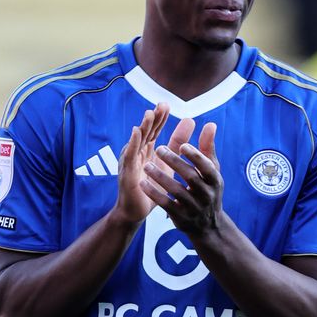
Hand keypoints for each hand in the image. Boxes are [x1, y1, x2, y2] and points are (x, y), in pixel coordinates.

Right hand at [114, 102, 168, 223]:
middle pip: (145, 132)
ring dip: (143, 126)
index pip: (154, 130)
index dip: (160, 118)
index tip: (167, 105)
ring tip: (149, 114)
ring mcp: (130, 161)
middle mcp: (137, 152)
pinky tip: (136, 133)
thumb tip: (190, 120)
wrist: (137, 211)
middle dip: (153, 118)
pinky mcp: (126, 172)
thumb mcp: (168, 162)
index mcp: (147, 150)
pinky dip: (132, 143)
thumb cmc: (151, 187)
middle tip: (162, 105)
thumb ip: (177, 142)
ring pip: (136, 141)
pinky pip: (129, 155)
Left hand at [140, 119, 222, 238]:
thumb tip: (210, 124)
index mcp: (215, 181)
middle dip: (174, 162)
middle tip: (159, 149)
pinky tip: (143, 184)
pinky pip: (166, 205)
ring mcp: (194, 208)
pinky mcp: (181, 218)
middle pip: (190, 177)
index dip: (195, 156)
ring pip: (176, 191)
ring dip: (160, 178)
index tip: (181, 145)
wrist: (207, 225)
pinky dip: (155, 194)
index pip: (207, 167)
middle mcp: (207, 195)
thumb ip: (208, 148)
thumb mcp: (212, 171)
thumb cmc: (208, 190)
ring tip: (146, 166)